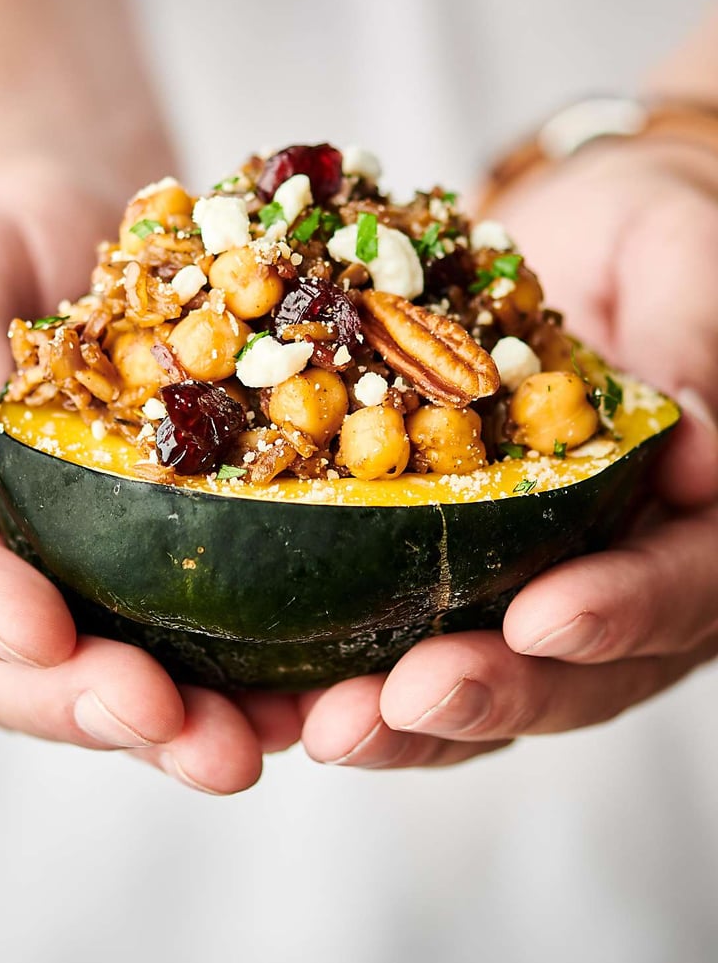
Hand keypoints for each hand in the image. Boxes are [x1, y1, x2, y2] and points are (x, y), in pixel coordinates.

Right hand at [0, 160, 300, 792]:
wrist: (77, 223)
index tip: (44, 636)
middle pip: (23, 666)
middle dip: (94, 704)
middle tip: (174, 728)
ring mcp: (76, 570)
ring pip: (110, 674)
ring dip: (178, 723)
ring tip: (249, 748)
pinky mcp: (157, 562)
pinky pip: (193, 633)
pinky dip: (243, 672)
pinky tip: (305, 694)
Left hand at [301, 140, 717, 767]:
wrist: (573, 241)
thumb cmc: (648, 237)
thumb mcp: (682, 260)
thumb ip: (694, 343)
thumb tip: (703, 456)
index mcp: (699, 519)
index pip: (677, 587)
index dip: (616, 613)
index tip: (539, 621)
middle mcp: (623, 571)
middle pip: (575, 670)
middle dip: (489, 691)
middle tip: (405, 698)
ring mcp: (538, 580)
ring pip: (487, 679)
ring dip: (408, 716)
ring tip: (329, 725)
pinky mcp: (456, 567)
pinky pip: (409, 634)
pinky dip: (351, 669)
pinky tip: (287, 690)